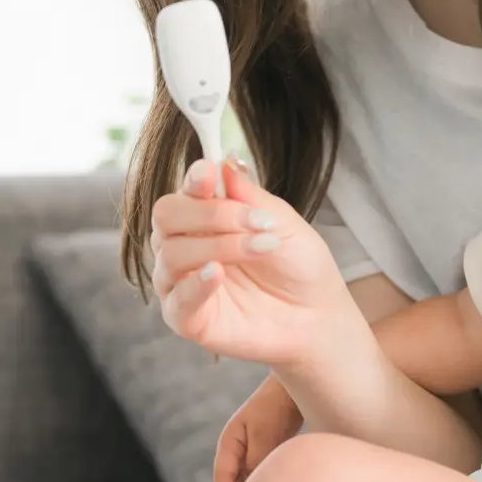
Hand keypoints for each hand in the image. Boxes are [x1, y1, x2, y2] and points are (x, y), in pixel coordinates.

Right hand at [149, 157, 359, 368]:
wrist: (316, 314)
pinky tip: (218, 273)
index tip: (209, 173)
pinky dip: (195, 283)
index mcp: (205, 218)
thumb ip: (250, 196)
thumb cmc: (297, 264)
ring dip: (221, 245)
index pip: (183, 192)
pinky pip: (176, 300)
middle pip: (166, 216)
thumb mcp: (282, 222)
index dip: (193, 179)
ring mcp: (182, 283)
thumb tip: (224, 162)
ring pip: (172, 253)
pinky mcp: (187, 319)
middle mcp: (185, 246)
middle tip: (257, 221)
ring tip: (263, 246)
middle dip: (210, 213)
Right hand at [213, 375, 303, 481]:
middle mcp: (237, 447)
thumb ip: (255, 461)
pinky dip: (265, 481)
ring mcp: (251, 448)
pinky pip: (261, 471)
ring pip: (248, 477)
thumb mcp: (264, 435)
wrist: (293, 387)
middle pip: (233, 480)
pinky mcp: (266, 450)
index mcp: (229, 441)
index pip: (222, 475)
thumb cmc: (276, 406)